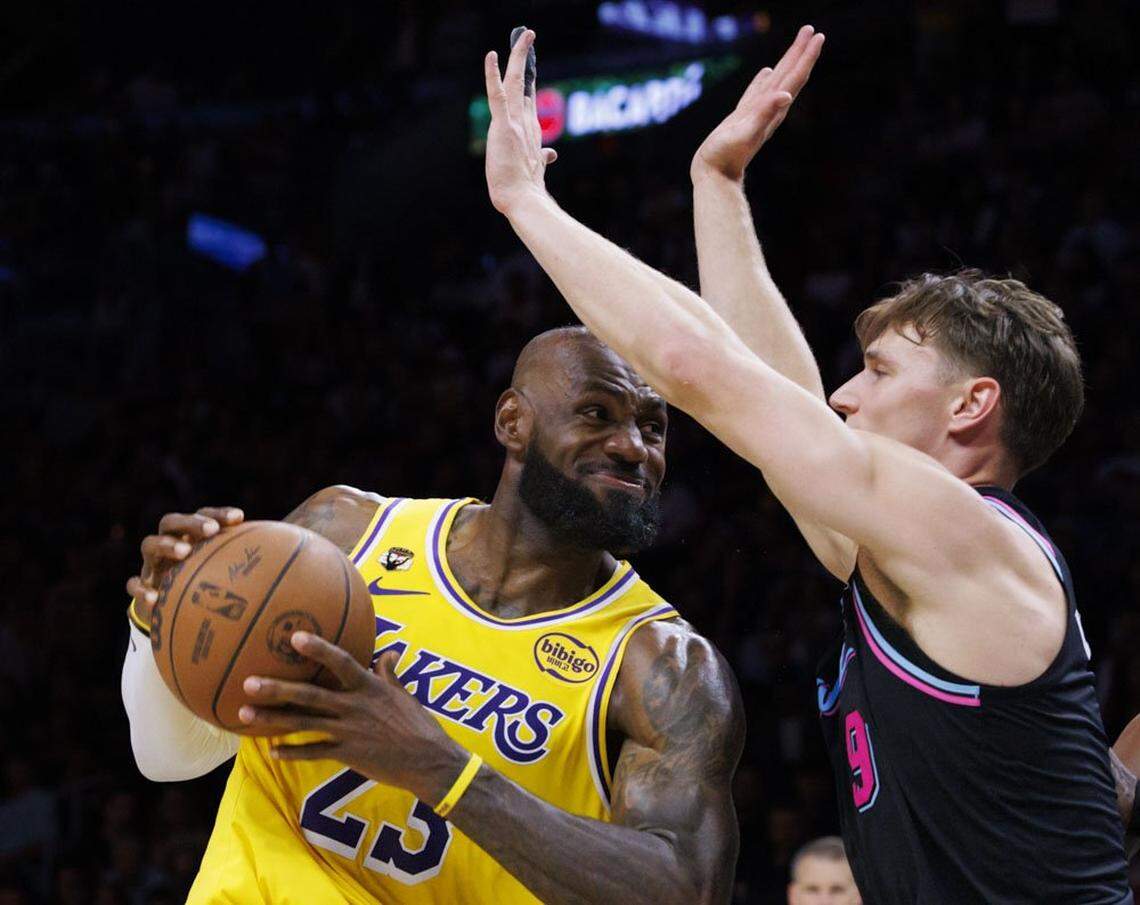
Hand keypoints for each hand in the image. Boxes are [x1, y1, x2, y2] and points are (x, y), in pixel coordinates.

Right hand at [125, 506, 244, 621]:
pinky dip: (142, 590)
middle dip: (191, 522)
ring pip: (149, 545)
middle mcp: (171, 543)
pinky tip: (155, 599)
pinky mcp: (142, 586)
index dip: (220, 514)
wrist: (172, 609)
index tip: (240, 518)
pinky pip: (135, 585)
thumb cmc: (209, 586)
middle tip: (209, 530)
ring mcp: (153, 564)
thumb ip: (255, 567)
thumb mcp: (230, 576)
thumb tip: (299, 564)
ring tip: (185, 552)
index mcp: (193, 536)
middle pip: (172, 521)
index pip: (205, 516)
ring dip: (167, 545)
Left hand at [239, 633, 468, 805]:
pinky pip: (313, 753)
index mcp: (370, 687)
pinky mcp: (347, 755)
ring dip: (272, 719)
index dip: (318, 649)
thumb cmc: (420, 725)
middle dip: (278, 689)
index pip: (342, 662)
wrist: (429, 762)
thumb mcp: (406, 694)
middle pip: (310, 695)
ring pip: (303, 723)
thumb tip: (389, 653)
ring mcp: (348, 732)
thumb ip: (391, 673)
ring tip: (244, 712)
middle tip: (249, 682)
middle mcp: (355, 707)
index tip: (294, 637)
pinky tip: (270, 751)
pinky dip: (291, 752)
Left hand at [484, 27, 557, 216]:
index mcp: (530, 133)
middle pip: (525, 85)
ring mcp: (516, 123)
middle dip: (526, 59)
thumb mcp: (533, 171)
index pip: (528, 101)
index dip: (528, 81)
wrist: (523, 200)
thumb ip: (542, 159)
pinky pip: (497, 94)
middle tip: (528, 36)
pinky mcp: (504, 125)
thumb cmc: (525, 190)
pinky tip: (492, 54)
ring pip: (516, 82)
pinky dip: (493, 73)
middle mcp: (526, 123)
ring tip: (523, 34)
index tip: (529, 65)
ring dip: (519, 56)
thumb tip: (551, 155)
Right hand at [692, 24, 824, 183]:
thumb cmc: (726, 157)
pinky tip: (766, 72)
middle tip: (811, 29)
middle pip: (789, 75)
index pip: (794, 78)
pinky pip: (757, 92)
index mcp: (772, 109)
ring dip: (787, 62)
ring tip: (796, 45)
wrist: (715, 176)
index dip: (805, 57)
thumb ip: (764, 114)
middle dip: (800, 52)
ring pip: (776, 81)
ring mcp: (756, 113)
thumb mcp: (745, 134)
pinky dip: (763, 80)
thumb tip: (785, 96)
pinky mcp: (743, 118)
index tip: (817, 36)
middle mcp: (769, 110)